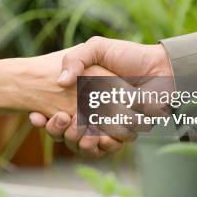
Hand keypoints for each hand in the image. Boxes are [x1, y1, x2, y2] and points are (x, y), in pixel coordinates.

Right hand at [29, 37, 174, 155]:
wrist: (162, 70)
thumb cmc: (129, 57)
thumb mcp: (97, 48)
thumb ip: (75, 59)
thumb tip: (60, 82)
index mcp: (81, 95)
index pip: (55, 112)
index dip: (42, 119)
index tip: (35, 115)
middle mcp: (91, 112)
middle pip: (64, 132)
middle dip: (56, 131)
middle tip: (57, 120)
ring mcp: (106, 125)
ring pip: (82, 143)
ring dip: (74, 140)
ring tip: (74, 129)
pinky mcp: (122, 134)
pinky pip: (105, 148)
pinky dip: (98, 146)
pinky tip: (94, 137)